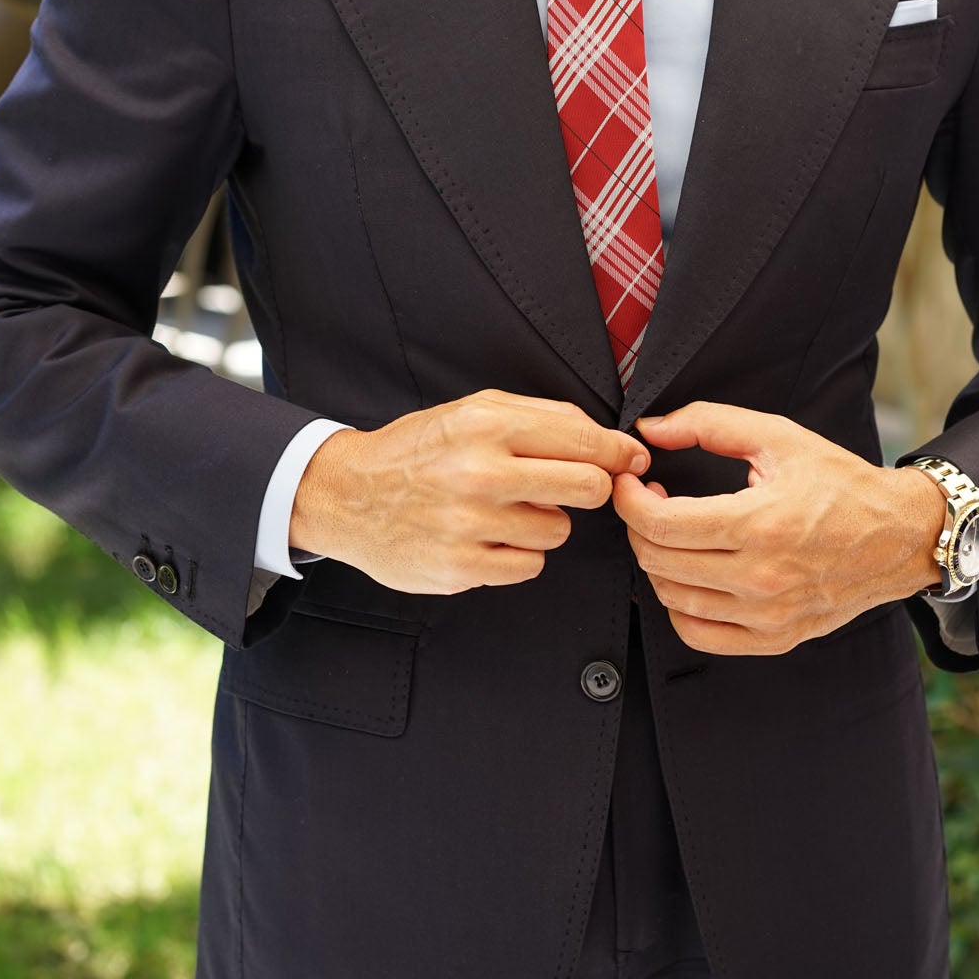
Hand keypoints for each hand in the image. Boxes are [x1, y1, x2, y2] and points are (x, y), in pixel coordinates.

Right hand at [289, 389, 649, 593]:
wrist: (347, 495)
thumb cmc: (418, 451)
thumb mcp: (472, 411)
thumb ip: (542, 418)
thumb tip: (611, 440)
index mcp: (487, 426)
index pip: (584, 440)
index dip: (619, 454)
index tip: (632, 462)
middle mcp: (479, 473)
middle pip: (586, 488)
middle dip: (591, 490)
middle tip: (571, 489)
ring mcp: (469, 524)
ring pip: (558, 532)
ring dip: (544, 524)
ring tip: (507, 512)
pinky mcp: (460, 567)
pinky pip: (528, 566)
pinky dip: (518, 555)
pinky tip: (488, 538)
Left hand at [613, 402, 946, 654]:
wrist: (899, 536)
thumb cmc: (841, 485)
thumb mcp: (779, 437)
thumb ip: (709, 423)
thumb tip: (652, 429)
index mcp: (760, 524)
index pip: (661, 524)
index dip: (629, 501)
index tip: (629, 483)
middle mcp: (762, 577)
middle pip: (659, 561)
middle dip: (638, 526)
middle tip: (649, 501)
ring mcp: (767, 615)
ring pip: (672, 598)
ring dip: (656, 563)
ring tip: (672, 534)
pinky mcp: (774, 638)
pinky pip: (698, 634)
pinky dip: (679, 606)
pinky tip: (689, 576)